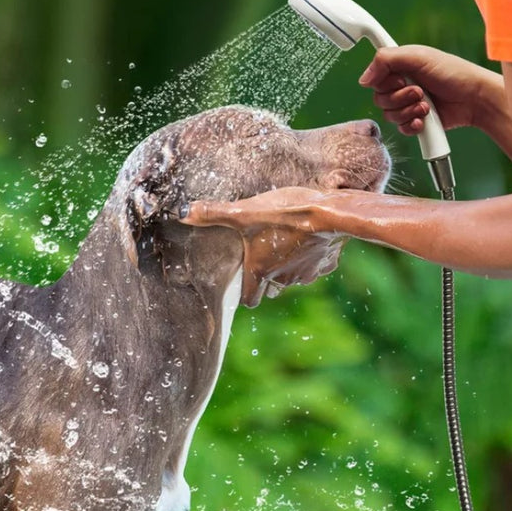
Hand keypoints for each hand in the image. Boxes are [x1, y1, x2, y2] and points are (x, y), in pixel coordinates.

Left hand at [180, 188, 344, 306]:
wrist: (329, 213)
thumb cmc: (284, 214)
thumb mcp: (244, 211)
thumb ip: (213, 213)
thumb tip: (182, 212)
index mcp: (261, 271)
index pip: (250, 299)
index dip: (245, 294)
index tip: (243, 284)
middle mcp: (283, 278)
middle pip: (272, 290)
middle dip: (266, 281)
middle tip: (262, 262)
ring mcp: (307, 273)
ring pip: (294, 279)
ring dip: (288, 269)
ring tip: (284, 249)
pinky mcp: (326, 263)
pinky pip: (316, 267)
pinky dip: (311, 260)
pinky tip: (309, 243)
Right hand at [359, 44, 506, 137]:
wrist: (474, 99)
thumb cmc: (453, 73)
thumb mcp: (419, 57)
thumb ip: (386, 60)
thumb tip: (364, 78)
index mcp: (400, 68)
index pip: (375, 77)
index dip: (383, 81)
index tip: (400, 77)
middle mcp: (402, 86)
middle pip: (379, 99)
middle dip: (399, 97)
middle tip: (419, 91)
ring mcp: (408, 105)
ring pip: (389, 115)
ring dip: (408, 111)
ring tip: (427, 105)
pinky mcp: (416, 122)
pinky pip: (400, 129)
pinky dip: (412, 125)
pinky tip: (425, 120)